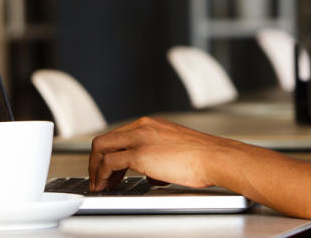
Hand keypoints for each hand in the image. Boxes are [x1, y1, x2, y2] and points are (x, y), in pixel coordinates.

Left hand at [88, 117, 234, 191]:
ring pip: (101, 148)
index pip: (119, 135)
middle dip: (96, 160)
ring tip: (99, 184)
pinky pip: (109, 162)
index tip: (108, 168)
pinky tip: (105, 186)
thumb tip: (151, 174)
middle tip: (98, 177)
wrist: (215, 157)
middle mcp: (143, 127)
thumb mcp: (176, 150)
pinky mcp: (140, 154)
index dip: (109, 153)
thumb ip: (159, 158)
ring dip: (96, 168)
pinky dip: (101, 175)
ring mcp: (140, 139)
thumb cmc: (203, 157)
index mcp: (152, 124)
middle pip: (105, 140)